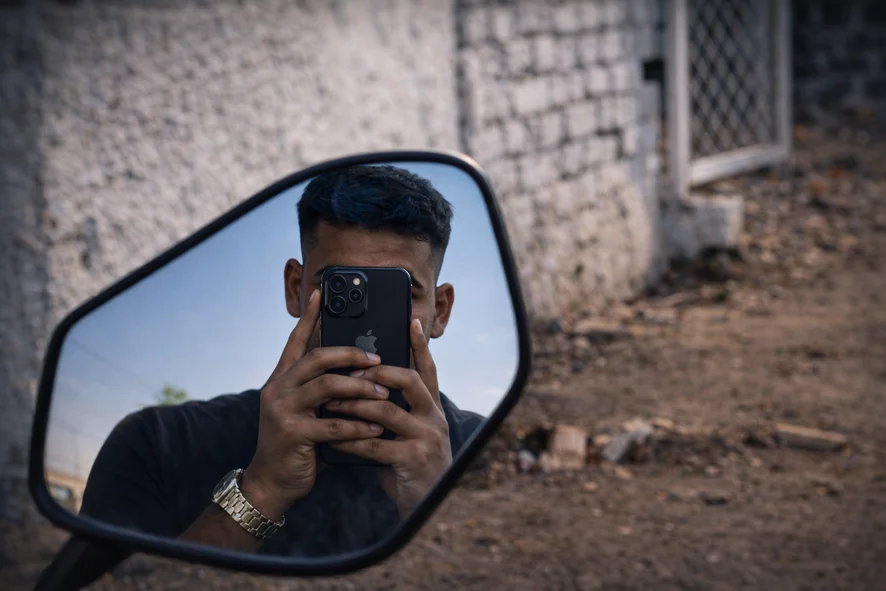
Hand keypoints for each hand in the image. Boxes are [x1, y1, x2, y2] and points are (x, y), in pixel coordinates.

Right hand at [240, 289, 387, 520]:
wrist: (270, 483)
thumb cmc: (294, 444)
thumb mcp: (303, 410)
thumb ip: (319, 389)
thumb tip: (355, 369)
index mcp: (281, 379)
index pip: (296, 340)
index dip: (309, 316)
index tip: (321, 294)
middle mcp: (278, 389)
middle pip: (318, 358)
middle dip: (351, 355)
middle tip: (377, 360)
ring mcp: (283, 410)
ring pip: (328, 387)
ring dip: (361, 389)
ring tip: (384, 395)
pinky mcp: (293, 433)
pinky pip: (334, 424)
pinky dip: (358, 426)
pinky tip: (375, 428)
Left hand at [326, 319, 451, 515]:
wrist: (424, 506)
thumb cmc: (408, 465)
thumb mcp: (406, 433)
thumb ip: (393, 409)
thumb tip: (362, 382)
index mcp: (432, 408)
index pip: (428, 369)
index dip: (420, 345)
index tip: (410, 320)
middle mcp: (434, 418)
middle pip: (408, 380)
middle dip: (376, 372)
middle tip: (350, 369)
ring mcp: (426, 438)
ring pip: (386, 410)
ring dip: (354, 404)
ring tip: (330, 401)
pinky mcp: (413, 459)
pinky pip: (375, 444)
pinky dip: (350, 439)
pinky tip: (333, 437)